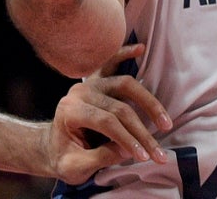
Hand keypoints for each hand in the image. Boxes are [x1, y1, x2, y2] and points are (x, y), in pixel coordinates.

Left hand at [42, 43, 172, 182]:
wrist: (50, 146)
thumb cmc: (62, 158)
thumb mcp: (74, 167)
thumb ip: (100, 158)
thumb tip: (128, 150)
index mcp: (70, 111)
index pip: (107, 122)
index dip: (128, 139)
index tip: (145, 157)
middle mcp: (80, 92)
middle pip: (120, 107)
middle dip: (143, 132)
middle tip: (159, 152)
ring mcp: (88, 83)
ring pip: (125, 85)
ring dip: (148, 103)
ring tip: (166, 122)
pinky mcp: (95, 81)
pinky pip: (111, 63)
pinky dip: (125, 54)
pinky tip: (140, 48)